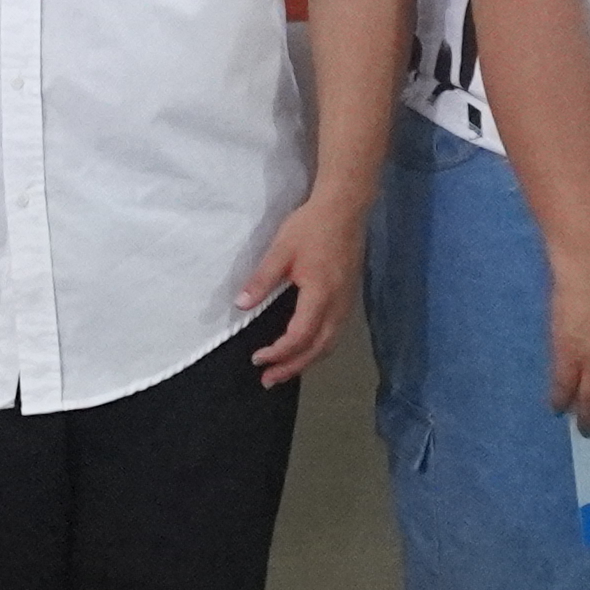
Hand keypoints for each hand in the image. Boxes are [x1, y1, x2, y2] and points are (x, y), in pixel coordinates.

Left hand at [238, 189, 369, 386]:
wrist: (345, 208)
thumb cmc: (311, 227)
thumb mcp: (280, 252)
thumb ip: (261, 281)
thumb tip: (240, 305)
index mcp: (320, 294)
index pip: (299, 336)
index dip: (279, 352)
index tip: (258, 359)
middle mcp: (338, 304)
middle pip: (318, 348)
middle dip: (292, 367)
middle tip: (268, 380)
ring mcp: (347, 302)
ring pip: (330, 343)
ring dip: (307, 361)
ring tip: (284, 372)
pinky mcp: (349, 297)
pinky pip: (335, 333)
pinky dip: (319, 348)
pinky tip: (306, 349)